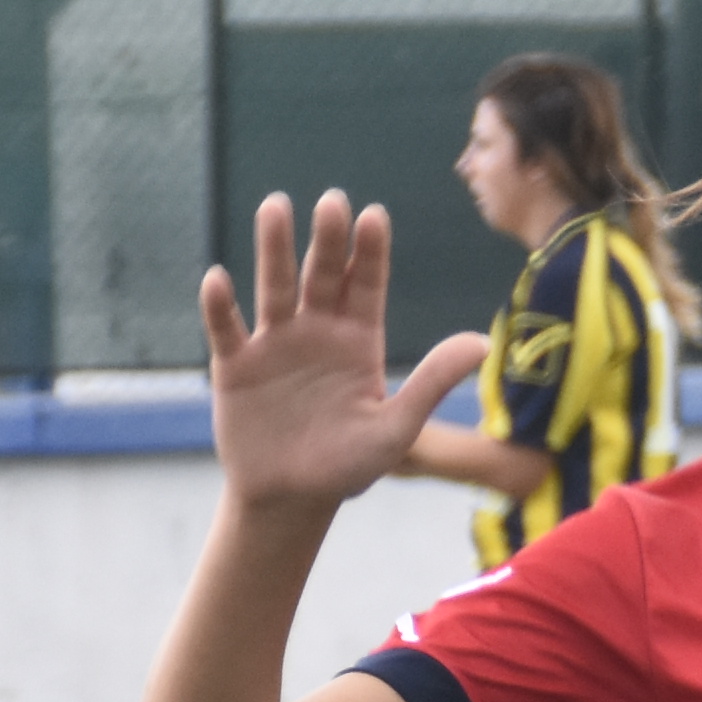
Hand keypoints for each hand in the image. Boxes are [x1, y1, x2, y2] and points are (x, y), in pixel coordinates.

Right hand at [198, 192, 484, 516]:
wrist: (291, 500)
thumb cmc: (348, 466)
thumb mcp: (397, 428)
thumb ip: (432, 382)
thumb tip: (482, 343)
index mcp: (359, 339)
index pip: (366, 284)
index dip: (370, 251)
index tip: (374, 216)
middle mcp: (317, 330)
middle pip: (322, 273)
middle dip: (327, 238)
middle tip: (331, 201)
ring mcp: (275, 343)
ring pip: (274, 286)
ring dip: (274, 248)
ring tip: (276, 207)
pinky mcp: (236, 365)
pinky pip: (227, 328)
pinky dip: (220, 305)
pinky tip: (218, 279)